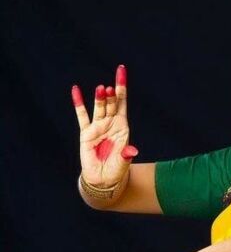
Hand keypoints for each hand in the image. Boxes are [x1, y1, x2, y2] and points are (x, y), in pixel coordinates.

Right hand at [72, 64, 138, 187]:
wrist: (103, 180)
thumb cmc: (116, 170)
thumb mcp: (123, 163)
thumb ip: (126, 155)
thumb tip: (132, 151)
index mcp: (122, 127)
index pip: (122, 103)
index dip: (122, 88)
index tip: (121, 71)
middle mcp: (110, 124)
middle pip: (111, 104)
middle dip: (111, 95)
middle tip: (108, 88)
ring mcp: (98, 127)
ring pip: (99, 109)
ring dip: (99, 99)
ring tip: (101, 89)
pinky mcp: (86, 133)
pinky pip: (82, 116)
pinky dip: (79, 103)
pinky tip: (76, 90)